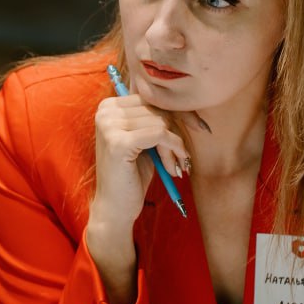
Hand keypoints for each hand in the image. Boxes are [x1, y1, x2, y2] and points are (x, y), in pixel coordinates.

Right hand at [88, 93, 188, 233]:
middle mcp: (105, 111)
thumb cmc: (132, 173)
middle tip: (180, 157)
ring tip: (173, 165)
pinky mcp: (118, 142)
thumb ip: (154, 117)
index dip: (178, 111)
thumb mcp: (144, 139)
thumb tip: (187, 98)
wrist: (115, 207)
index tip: (198, 127)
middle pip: (157, 107)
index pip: (152, 96)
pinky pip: (160, 134)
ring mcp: (109, 126)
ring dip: (174, 145)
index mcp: (109, 106)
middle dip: (176, 131)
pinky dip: (173, 148)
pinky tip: (173, 166)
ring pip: (161, 121)